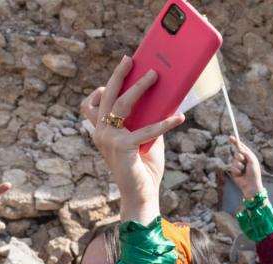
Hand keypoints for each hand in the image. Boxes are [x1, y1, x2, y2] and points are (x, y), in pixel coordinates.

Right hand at [81, 56, 184, 223]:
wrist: (141, 195)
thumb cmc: (144, 169)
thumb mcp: (147, 141)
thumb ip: (148, 121)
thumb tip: (164, 100)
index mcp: (102, 133)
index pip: (92, 105)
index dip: (102, 89)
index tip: (119, 75)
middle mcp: (101, 134)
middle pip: (105, 96)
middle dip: (118, 75)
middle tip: (130, 59)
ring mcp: (108, 139)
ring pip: (122, 104)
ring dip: (139, 87)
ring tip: (155, 75)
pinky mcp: (122, 146)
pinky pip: (147, 129)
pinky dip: (165, 122)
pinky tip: (179, 117)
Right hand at [229, 136, 264, 198]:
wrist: (251, 185)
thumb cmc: (254, 173)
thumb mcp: (252, 161)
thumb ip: (246, 153)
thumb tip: (240, 148)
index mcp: (249, 156)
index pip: (242, 148)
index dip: (236, 142)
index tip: (231, 137)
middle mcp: (243, 160)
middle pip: (237, 153)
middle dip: (239, 156)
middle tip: (244, 161)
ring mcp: (238, 166)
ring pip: (234, 160)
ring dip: (239, 165)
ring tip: (244, 170)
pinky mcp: (234, 171)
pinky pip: (232, 167)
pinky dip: (237, 170)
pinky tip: (241, 174)